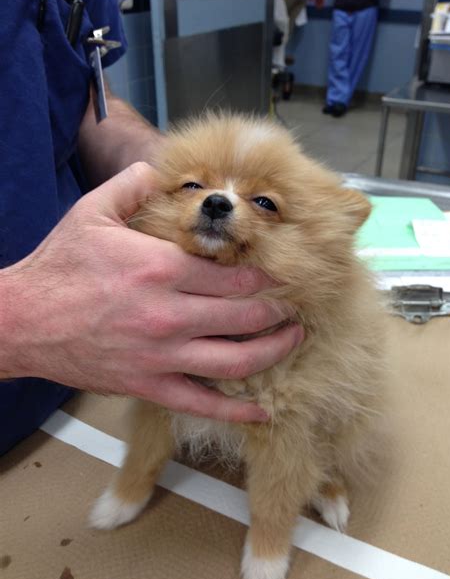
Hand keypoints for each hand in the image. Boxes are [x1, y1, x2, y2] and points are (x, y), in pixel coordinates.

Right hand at [0, 162, 303, 422]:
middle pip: (244, 316)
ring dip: (272, 351)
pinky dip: (235, 411)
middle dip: (277, 311)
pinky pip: (201, 403)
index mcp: (161, 269)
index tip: (280, 274)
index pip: (233, 275)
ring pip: (234, 360)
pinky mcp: (148, 385)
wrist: (22, 322)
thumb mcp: (91, 213)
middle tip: (293, 305)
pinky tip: (261, 410)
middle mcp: (169, 315)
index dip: (264, 276)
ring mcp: (161, 356)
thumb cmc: (58, 267)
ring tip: (292, 339)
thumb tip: (158, 168)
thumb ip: (131, 185)